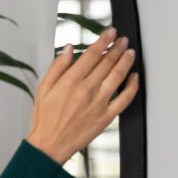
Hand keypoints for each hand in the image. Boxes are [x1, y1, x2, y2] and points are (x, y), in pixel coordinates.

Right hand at [26, 27, 139, 164]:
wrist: (50, 145)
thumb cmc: (45, 119)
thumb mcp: (43, 88)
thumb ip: (56, 67)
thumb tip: (68, 48)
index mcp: (70, 81)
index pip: (92, 54)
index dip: (103, 40)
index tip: (110, 33)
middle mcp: (86, 90)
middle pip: (107, 62)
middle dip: (117, 47)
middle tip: (122, 40)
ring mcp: (98, 103)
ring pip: (118, 76)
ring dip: (126, 60)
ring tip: (130, 52)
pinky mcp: (106, 116)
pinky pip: (124, 99)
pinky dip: (132, 86)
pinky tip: (134, 76)